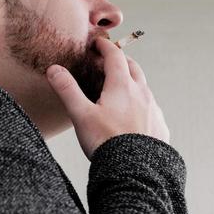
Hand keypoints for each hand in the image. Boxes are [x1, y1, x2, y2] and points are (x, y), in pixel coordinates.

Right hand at [45, 35, 169, 160]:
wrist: (135, 169)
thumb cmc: (107, 142)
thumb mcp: (81, 115)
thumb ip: (67, 90)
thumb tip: (54, 70)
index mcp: (122, 86)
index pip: (115, 57)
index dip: (105, 47)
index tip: (98, 44)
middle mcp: (141, 93)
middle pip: (132, 67)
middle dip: (120, 61)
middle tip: (107, 63)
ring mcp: (153, 109)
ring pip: (143, 87)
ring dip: (131, 82)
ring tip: (119, 89)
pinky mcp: (159, 125)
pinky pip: (151, 107)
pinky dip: (140, 103)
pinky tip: (132, 114)